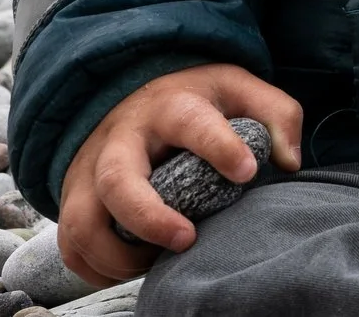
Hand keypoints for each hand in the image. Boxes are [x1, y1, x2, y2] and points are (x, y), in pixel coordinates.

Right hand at [57, 63, 302, 286]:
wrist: (135, 92)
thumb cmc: (197, 99)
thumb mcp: (242, 90)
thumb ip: (276, 116)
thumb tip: (288, 162)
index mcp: (171, 107)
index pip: (191, 123)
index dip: (220, 147)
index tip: (248, 172)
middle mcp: (122, 139)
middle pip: (117, 180)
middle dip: (148, 218)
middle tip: (187, 239)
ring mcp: (89, 171)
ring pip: (81, 221)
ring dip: (116, 255)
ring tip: (157, 261)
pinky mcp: (74, 199)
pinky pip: (69, 245)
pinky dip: (94, 268)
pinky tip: (133, 269)